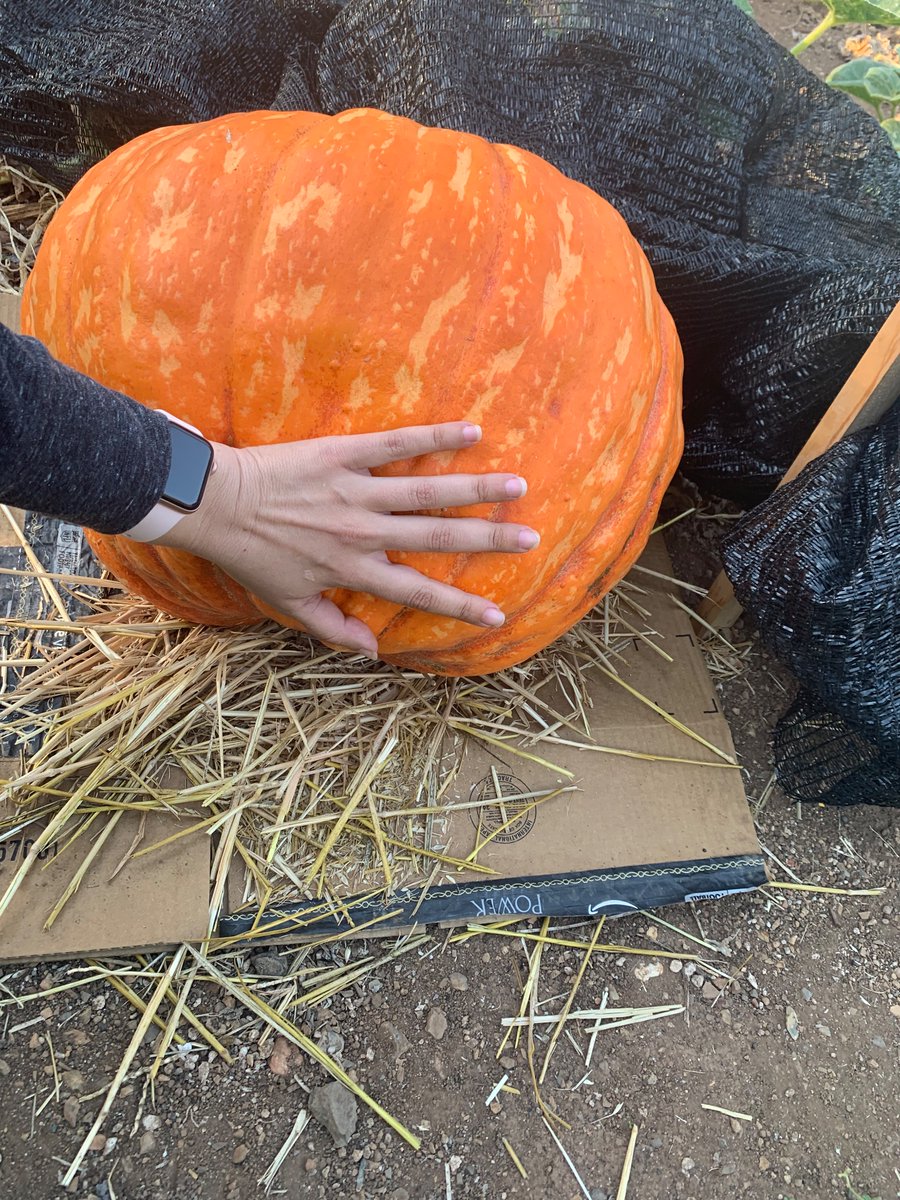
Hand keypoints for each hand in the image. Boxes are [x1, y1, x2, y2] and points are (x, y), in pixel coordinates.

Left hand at [160, 421, 538, 656]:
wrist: (216, 505)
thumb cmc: (251, 556)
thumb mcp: (288, 603)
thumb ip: (333, 628)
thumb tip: (373, 651)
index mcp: (352, 570)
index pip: (418, 591)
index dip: (460, 605)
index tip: (498, 615)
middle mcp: (362, 532)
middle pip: (437, 537)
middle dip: (488, 540)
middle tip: (531, 538)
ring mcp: (355, 492)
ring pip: (426, 491)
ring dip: (475, 489)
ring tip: (516, 486)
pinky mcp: (342, 454)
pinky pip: (395, 444)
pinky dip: (433, 437)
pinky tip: (471, 431)